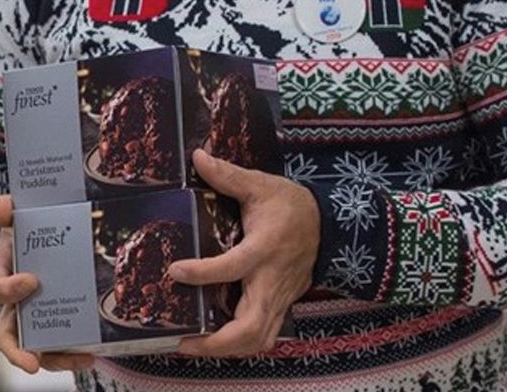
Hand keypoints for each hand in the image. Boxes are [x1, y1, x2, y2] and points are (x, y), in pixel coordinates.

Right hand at [0, 194, 95, 374]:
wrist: (38, 236)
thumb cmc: (25, 229)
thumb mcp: (15, 215)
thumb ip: (7, 208)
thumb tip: (2, 208)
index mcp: (1, 277)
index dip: (8, 289)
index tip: (32, 281)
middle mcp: (13, 304)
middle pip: (7, 336)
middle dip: (17, 352)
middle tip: (33, 362)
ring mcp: (33, 317)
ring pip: (36, 346)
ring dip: (57, 358)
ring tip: (82, 358)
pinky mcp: (54, 321)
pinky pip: (60, 343)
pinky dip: (74, 351)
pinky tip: (94, 351)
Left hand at [170, 150, 319, 357]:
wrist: (330, 224)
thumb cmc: (293, 205)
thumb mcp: (261, 184)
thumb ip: (228, 175)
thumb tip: (198, 157)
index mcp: (265, 247)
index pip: (234, 266)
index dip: (204, 272)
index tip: (175, 270)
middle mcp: (272, 280)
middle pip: (251, 327)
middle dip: (217, 342)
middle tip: (182, 340)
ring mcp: (280, 297)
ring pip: (259, 339)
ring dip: (226, 350)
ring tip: (193, 346)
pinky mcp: (283, 305)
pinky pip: (264, 335)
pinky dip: (240, 344)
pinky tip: (215, 339)